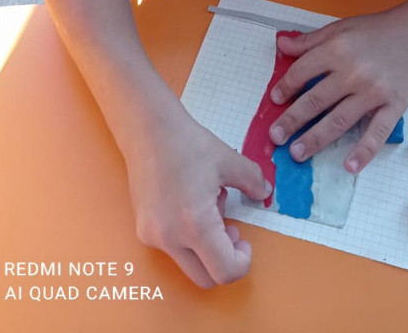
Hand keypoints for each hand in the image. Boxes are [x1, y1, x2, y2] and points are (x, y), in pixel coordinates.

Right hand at [124, 106, 270, 288]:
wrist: (148, 130)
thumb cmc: (188, 144)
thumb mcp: (230, 160)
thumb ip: (253, 182)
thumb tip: (263, 193)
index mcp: (195, 225)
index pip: (224, 271)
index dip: (242, 262)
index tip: (244, 240)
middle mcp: (170, 239)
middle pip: (206, 278)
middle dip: (224, 259)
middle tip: (230, 228)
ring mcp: (153, 237)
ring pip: (188, 263)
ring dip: (206, 246)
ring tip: (207, 204)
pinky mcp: (143, 230)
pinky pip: (172, 248)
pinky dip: (188, 237)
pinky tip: (189, 203)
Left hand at [268, 4, 407, 172]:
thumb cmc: (373, 31)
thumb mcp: (338, 28)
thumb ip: (309, 41)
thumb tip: (281, 46)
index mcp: (336, 50)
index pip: (302, 72)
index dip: (285, 87)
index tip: (274, 101)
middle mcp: (352, 72)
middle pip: (315, 101)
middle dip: (292, 120)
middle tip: (276, 137)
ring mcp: (373, 92)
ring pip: (339, 120)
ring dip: (315, 139)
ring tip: (297, 153)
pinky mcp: (394, 106)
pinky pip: (377, 132)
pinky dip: (364, 151)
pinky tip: (350, 165)